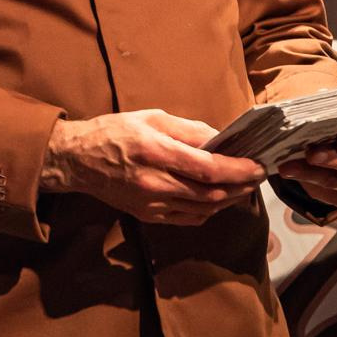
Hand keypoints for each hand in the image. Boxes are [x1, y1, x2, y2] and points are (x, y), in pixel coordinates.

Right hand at [41, 109, 265, 225]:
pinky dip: (209, 210)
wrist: (77, 160)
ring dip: (229, 200)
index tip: (260, 166)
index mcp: (156, 152)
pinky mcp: (149, 216)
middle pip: (212, 194)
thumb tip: (220, 140)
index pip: (209, 169)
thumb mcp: (150, 118)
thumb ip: (187, 130)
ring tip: (242, 187)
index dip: (239, 170)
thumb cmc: (113, 132)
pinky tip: (216, 199)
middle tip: (257, 176)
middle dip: (241, 186)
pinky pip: (189, 218)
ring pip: (204, 209)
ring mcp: (152, 204)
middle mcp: (156, 183)